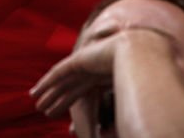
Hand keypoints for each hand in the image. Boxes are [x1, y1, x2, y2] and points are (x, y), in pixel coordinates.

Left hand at [30, 28, 171, 117]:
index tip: (69, 122)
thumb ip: (124, 110)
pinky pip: (58, 73)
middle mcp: (95, 67)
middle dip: (59, 99)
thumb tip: (113, 132)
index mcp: (107, 74)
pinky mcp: (79, 60)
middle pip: (72, 87)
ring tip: (37, 105)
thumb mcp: (130, 96)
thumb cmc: (147, 78)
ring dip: (49, 93)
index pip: (86, 92)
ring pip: (62, 81)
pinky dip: (46, 83)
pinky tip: (36, 92)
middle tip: (46, 112)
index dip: (76, 104)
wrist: (145, 55)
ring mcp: (86, 62)